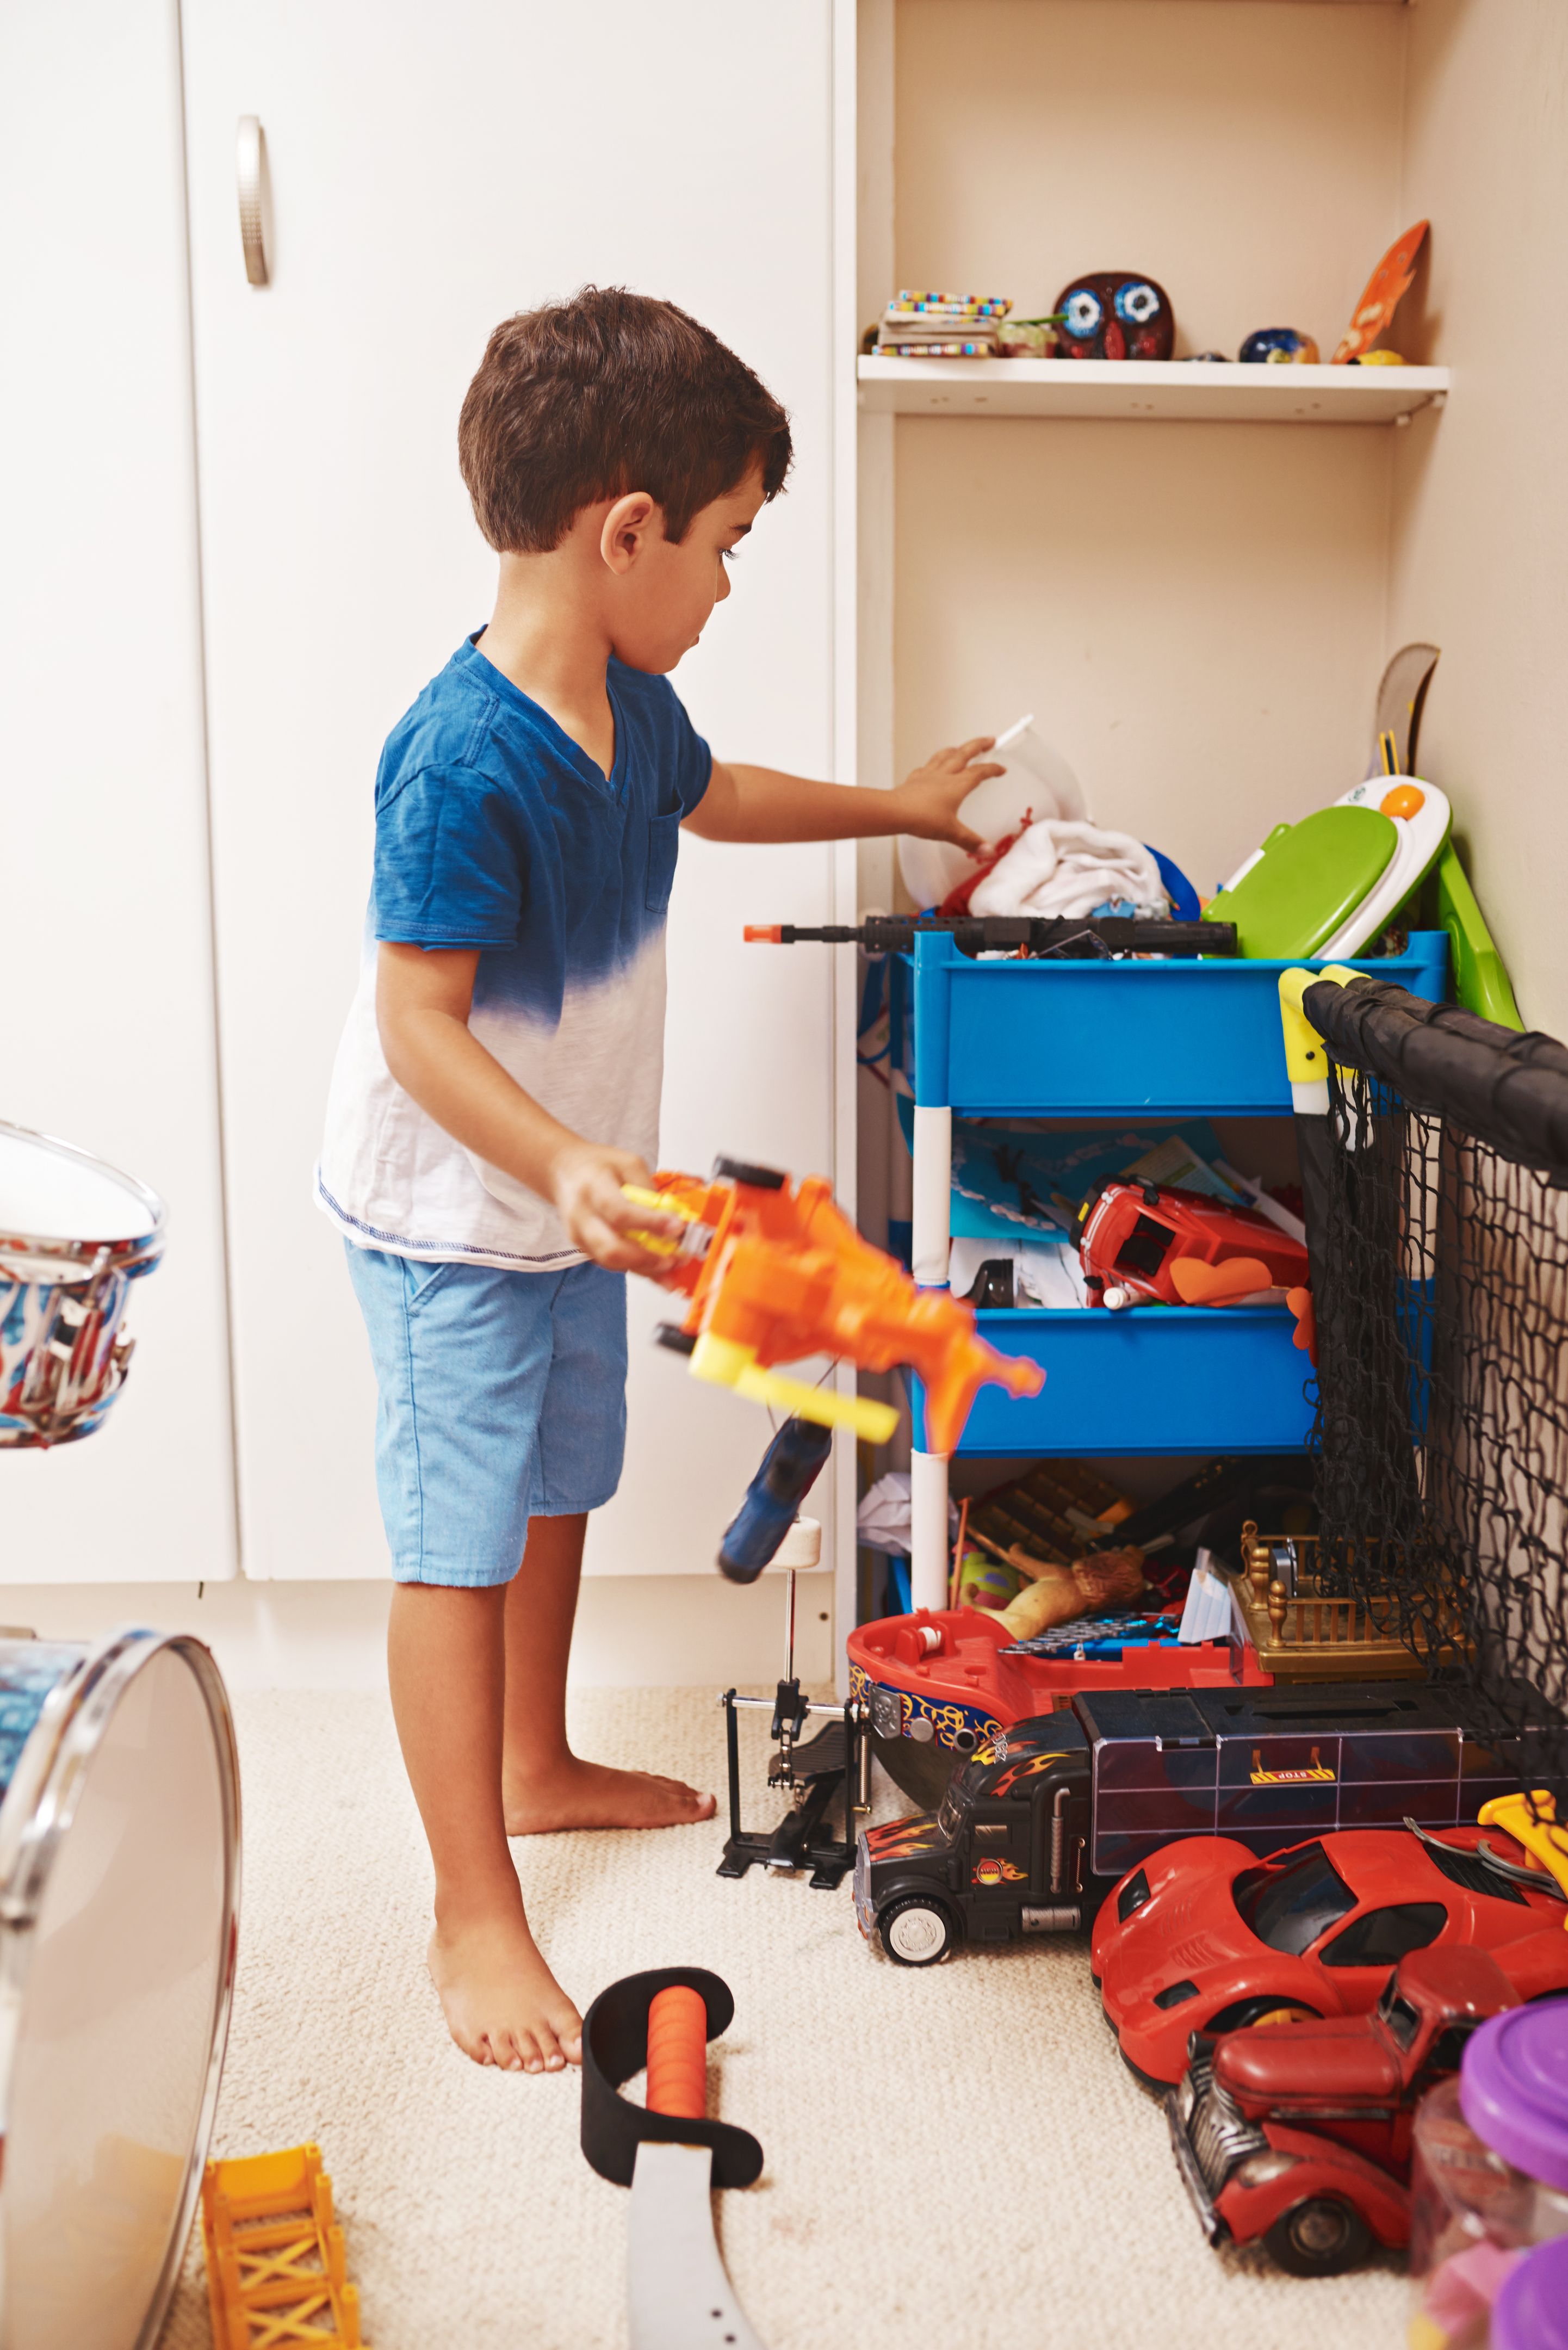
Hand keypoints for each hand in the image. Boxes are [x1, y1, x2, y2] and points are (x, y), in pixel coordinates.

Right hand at [549, 1143, 685, 1276]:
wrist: (563, 1171)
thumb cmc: (596, 1165)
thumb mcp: (628, 1163)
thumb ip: (648, 1188)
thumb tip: (671, 1214)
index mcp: (593, 1187)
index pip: (620, 1212)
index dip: (650, 1223)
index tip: (676, 1227)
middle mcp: (582, 1215)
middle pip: (611, 1248)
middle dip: (646, 1258)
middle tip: (673, 1258)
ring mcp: (580, 1235)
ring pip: (611, 1262)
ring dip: (644, 1268)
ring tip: (670, 1267)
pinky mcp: (584, 1247)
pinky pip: (611, 1264)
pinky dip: (636, 1269)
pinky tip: (656, 1269)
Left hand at [888, 738, 1006, 849]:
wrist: (895, 811)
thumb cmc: (922, 818)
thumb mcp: (951, 832)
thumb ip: (971, 841)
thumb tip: (988, 851)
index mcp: (958, 785)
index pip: (980, 772)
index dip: (992, 769)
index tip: (1001, 769)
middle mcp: (944, 775)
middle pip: (965, 753)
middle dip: (979, 745)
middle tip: (989, 740)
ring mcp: (928, 775)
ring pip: (945, 755)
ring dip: (956, 749)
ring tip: (961, 747)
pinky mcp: (915, 779)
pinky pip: (926, 766)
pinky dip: (933, 763)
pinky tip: (932, 766)